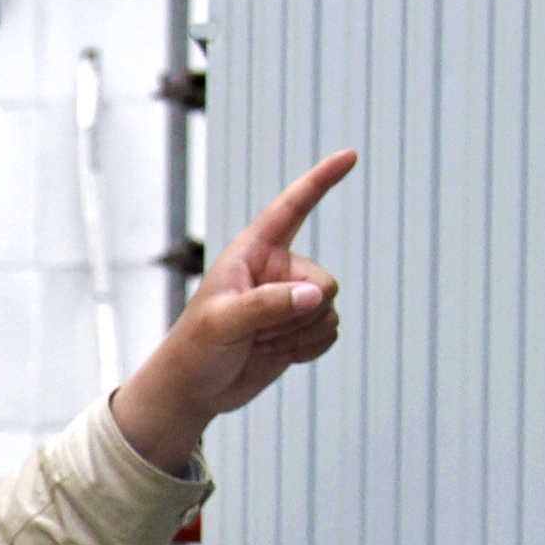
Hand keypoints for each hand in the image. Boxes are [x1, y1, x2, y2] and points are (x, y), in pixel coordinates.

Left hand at [110, 148, 355, 473]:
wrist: (194, 390)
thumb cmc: (195, 349)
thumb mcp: (223, 322)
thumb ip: (267, 304)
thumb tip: (316, 295)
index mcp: (253, 252)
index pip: (292, 208)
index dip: (321, 180)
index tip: (349, 155)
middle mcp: (277, 271)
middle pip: (324, 282)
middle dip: (300, 313)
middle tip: (259, 331)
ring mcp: (291, 301)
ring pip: (329, 311)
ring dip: (299, 336)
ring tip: (259, 343)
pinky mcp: (300, 329)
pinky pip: (330, 333)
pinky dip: (308, 350)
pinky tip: (276, 354)